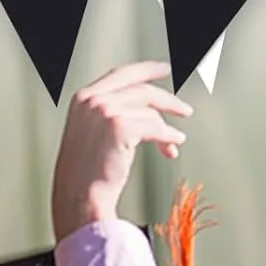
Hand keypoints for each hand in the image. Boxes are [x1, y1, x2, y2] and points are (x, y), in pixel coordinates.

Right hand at [51, 62, 191, 240]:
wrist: (79, 196)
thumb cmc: (86, 175)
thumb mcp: (93, 135)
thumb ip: (113, 116)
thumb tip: (153, 115)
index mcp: (83, 98)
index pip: (121, 75)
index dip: (146, 69)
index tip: (165, 68)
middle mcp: (93, 99)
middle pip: (141, 90)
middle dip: (168, 100)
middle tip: (186, 110)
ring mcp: (105, 111)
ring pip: (150, 112)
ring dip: (166, 129)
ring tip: (175, 142)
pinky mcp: (119, 126)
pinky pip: (155, 128)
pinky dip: (168, 137)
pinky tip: (173, 147)